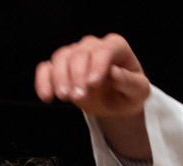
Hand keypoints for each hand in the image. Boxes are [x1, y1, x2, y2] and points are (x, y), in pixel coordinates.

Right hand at [35, 33, 150, 118]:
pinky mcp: (60, 67)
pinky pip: (46, 68)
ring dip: (60, 78)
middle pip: (79, 53)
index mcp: (115, 47)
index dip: (97, 65)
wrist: (117, 103)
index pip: (104, 50)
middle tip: (78, 96)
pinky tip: (47, 96)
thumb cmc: (129, 93)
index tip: (92, 83)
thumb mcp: (139, 92)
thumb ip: (129, 82)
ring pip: (61, 58)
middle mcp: (93, 46)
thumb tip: (113, 73)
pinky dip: (43, 81)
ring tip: (65, 97)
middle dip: (76, 75)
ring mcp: (75, 54)